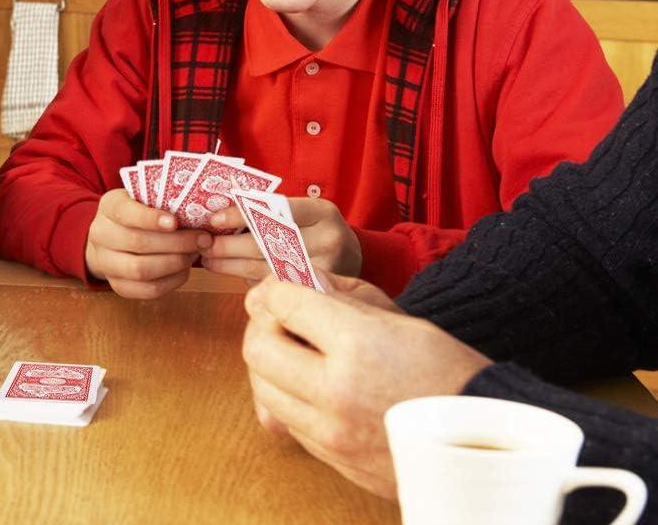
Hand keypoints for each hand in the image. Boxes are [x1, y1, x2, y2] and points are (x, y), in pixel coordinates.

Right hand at [85, 189, 212, 299]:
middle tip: (202, 239)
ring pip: (141, 270)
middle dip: (176, 243)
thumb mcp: (145, 197)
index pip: (126, 212)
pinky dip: (171, 281)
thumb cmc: (139, 212)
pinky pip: (147, 289)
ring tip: (194, 254)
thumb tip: (197, 212)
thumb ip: (163, 201)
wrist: (113, 237)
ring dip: (175, 263)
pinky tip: (184, 270)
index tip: (175, 222)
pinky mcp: (118, 286)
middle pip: (138, 243)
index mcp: (109, 207)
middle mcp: (100, 235)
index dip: (150, 218)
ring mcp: (106, 263)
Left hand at [202, 197, 362, 281]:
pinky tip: (232, 273)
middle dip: (230, 245)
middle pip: (268, 243)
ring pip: (267, 268)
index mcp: (322, 211)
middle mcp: (329, 239)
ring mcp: (326, 269)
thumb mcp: (304, 212)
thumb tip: (221, 216)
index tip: (214, 219)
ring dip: (232, 266)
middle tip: (205, 246)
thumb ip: (270, 210)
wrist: (355, 259)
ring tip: (209, 261)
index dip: (242, 214)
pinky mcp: (317, 292)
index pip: (276, 209)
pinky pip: (275, 286)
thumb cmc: (316, 230)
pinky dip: (250, 279)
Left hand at [242, 276, 490, 498]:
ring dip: (268, 364)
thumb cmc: (443, 367)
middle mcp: (335, 391)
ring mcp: (331, 432)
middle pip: (258, 348)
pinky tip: (308, 383)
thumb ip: (339, 295)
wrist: (482, 439)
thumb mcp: (395, 315)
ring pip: (262, 388)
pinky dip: (285, 397)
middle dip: (261, 325)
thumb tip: (294, 281)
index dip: (273, 290)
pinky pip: (285, 421)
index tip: (276, 288)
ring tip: (292, 351)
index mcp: (356, 344)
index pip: (283, 304)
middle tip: (277, 317)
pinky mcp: (333, 459)